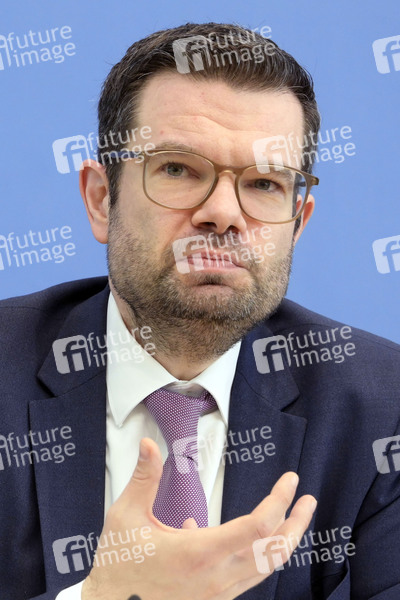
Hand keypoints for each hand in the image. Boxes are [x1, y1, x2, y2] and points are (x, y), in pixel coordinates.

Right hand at [82, 438, 315, 599]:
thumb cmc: (118, 564)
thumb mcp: (125, 516)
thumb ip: (143, 477)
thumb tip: (150, 443)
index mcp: (197, 553)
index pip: (256, 528)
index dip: (279, 502)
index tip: (290, 481)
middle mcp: (216, 577)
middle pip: (274, 550)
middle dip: (296, 523)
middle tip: (307, 499)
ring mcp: (218, 593)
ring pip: (267, 567)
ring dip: (287, 540)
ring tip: (297, 516)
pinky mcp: (216, 599)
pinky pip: (250, 576)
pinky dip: (262, 554)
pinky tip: (249, 535)